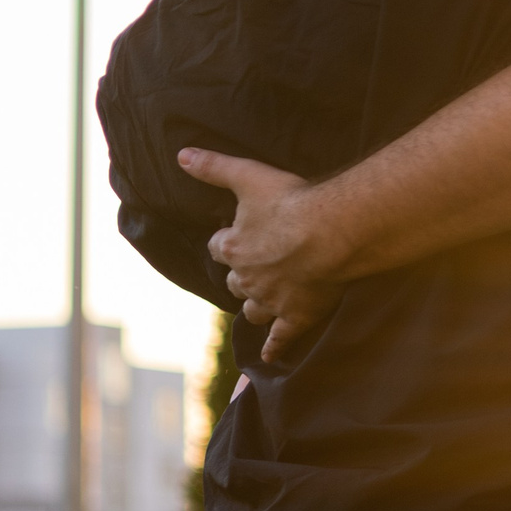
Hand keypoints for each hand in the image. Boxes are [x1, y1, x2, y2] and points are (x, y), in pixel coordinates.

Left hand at [178, 147, 347, 362]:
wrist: (331, 232)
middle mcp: (247, 278)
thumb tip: (180, 155)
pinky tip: (268, 355)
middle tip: (251, 271)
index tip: (233, 239)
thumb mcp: (248, 176)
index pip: (219, 247)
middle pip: (234, 282)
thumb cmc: (292, 201)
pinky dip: (273, 347)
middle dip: (240, 277)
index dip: (226, 242)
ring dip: (254, 307)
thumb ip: (213, 167)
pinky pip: (280, 339)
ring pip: (253, 310)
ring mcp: (271, 301)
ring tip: (259, 306)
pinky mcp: (296, 317)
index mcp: (234, 247)